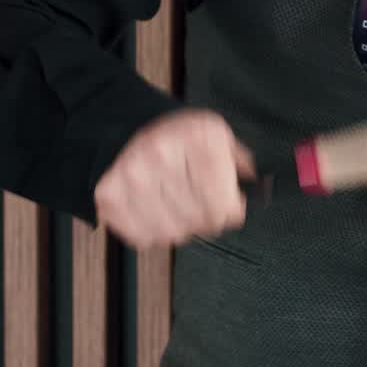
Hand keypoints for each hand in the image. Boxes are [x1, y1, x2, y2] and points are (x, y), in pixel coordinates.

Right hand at [94, 109, 254, 250]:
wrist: (120, 129)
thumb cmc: (174, 137)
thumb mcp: (216, 134)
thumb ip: (242, 163)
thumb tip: (257, 189)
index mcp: (196, 137)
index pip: (227, 207)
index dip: (232, 209)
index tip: (229, 201)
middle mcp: (161, 155)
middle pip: (203, 222)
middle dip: (206, 217)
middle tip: (196, 200)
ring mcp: (132, 178)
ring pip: (174, 234)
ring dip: (179, 226)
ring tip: (172, 202)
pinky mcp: (109, 197)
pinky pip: (144, 237)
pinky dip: (151, 230)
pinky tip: (151, 207)